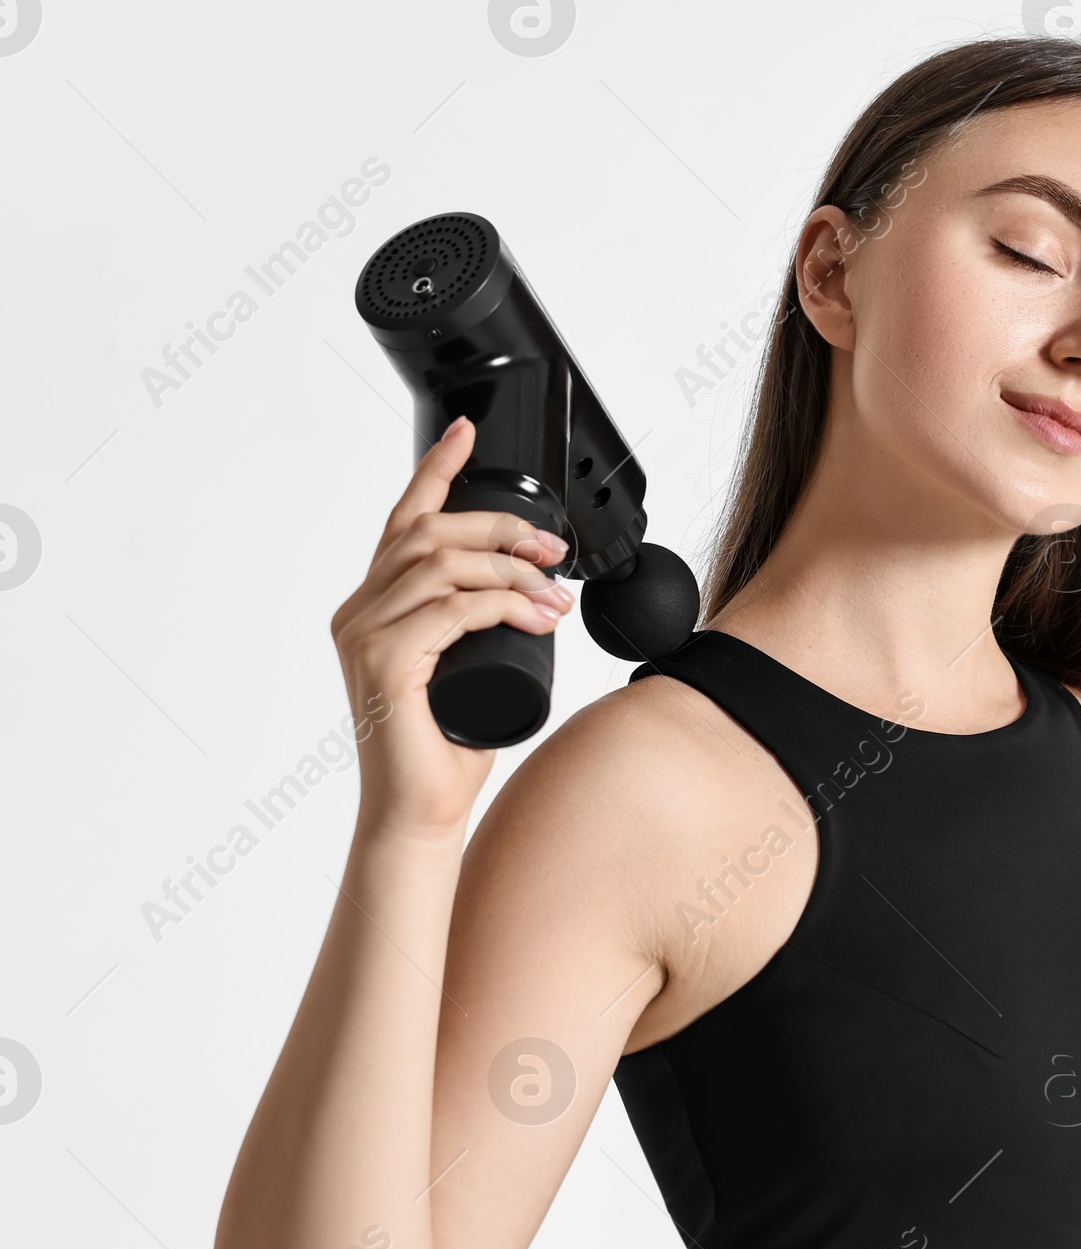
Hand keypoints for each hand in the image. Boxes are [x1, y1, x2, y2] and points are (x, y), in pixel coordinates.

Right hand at [330, 415, 575, 837]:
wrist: (418, 814)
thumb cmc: (444, 752)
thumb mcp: (470, 670)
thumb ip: (480, 632)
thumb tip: (533, 598)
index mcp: (373, 609)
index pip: (402, 523)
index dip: (434, 471)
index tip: (466, 433)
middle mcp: (358, 613)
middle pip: (428, 533)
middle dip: (500, 527)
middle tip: (552, 549)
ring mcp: (364, 636)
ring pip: (441, 565)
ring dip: (510, 569)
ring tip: (554, 593)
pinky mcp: (381, 662)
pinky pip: (449, 610)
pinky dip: (500, 604)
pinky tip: (534, 614)